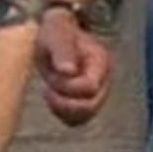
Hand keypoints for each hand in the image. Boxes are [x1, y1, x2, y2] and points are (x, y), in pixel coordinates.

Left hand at [37, 9, 114, 126]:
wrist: (55, 34)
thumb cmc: (56, 32)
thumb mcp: (56, 35)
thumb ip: (62, 50)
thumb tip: (68, 71)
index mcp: (100, 62)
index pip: (90, 88)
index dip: (68, 86)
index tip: (54, 73)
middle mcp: (104, 81)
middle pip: (90, 106)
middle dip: (64, 99)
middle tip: (48, 85)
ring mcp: (97, 93)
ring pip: (83, 116)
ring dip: (61, 107)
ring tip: (49, 91)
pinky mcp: (86, 102)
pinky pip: (77, 119)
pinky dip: (62, 113)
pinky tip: (52, 98)